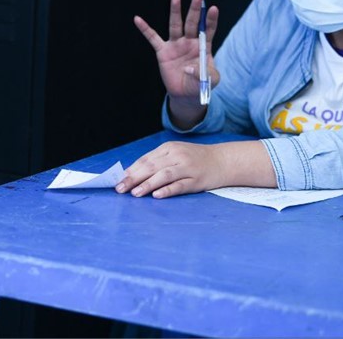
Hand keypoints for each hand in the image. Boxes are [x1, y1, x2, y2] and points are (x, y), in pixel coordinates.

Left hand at [115, 140, 268, 196]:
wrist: (224, 160)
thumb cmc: (195, 159)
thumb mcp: (175, 154)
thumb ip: (156, 161)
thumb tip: (131, 173)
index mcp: (169, 148)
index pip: (146, 159)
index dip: (131, 170)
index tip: (118, 180)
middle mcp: (177, 156)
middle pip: (151, 167)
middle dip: (133, 178)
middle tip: (120, 188)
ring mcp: (188, 168)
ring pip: (164, 176)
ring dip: (147, 184)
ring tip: (134, 193)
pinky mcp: (197, 180)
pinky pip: (180, 186)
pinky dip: (167, 190)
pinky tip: (157, 195)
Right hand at [132, 0, 221, 101]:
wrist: (186, 93)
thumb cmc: (200, 84)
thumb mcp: (211, 80)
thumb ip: (205, 73)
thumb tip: (189, 68)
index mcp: (203, 46)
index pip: (208, 30)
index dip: (210, 20)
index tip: (213, 9)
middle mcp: (189, 42)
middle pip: (192, 23)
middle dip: (195, 10)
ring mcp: (175, 45)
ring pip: (175, 26)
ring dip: (175, 12)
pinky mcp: (162, 51)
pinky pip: (152, 38)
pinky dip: (145, 29)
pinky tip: (138, 19)